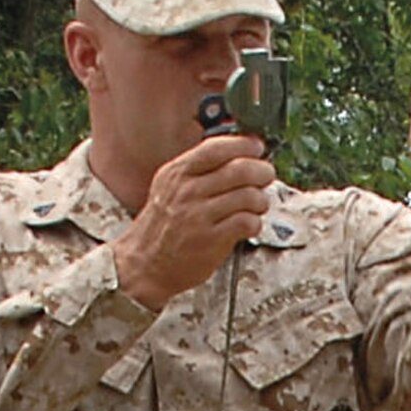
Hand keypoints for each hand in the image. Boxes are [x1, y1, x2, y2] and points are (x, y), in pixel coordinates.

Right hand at [112, 135, 274, 309]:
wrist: (144, 265)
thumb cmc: (162, 226)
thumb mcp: (169, 186)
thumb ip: (198, 168)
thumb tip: (237, 151)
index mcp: (177, 173)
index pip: (216, 148)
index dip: (244, 145)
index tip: (257, 148)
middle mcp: (187, 192)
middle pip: (240, 170)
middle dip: (262, 171)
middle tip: (266, 176)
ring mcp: (198, 216)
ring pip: (248, 196)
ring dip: (261, 200)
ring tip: (257, 205)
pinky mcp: (211, 240)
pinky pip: (247, 222)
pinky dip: (255, 223)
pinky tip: (249, 225)